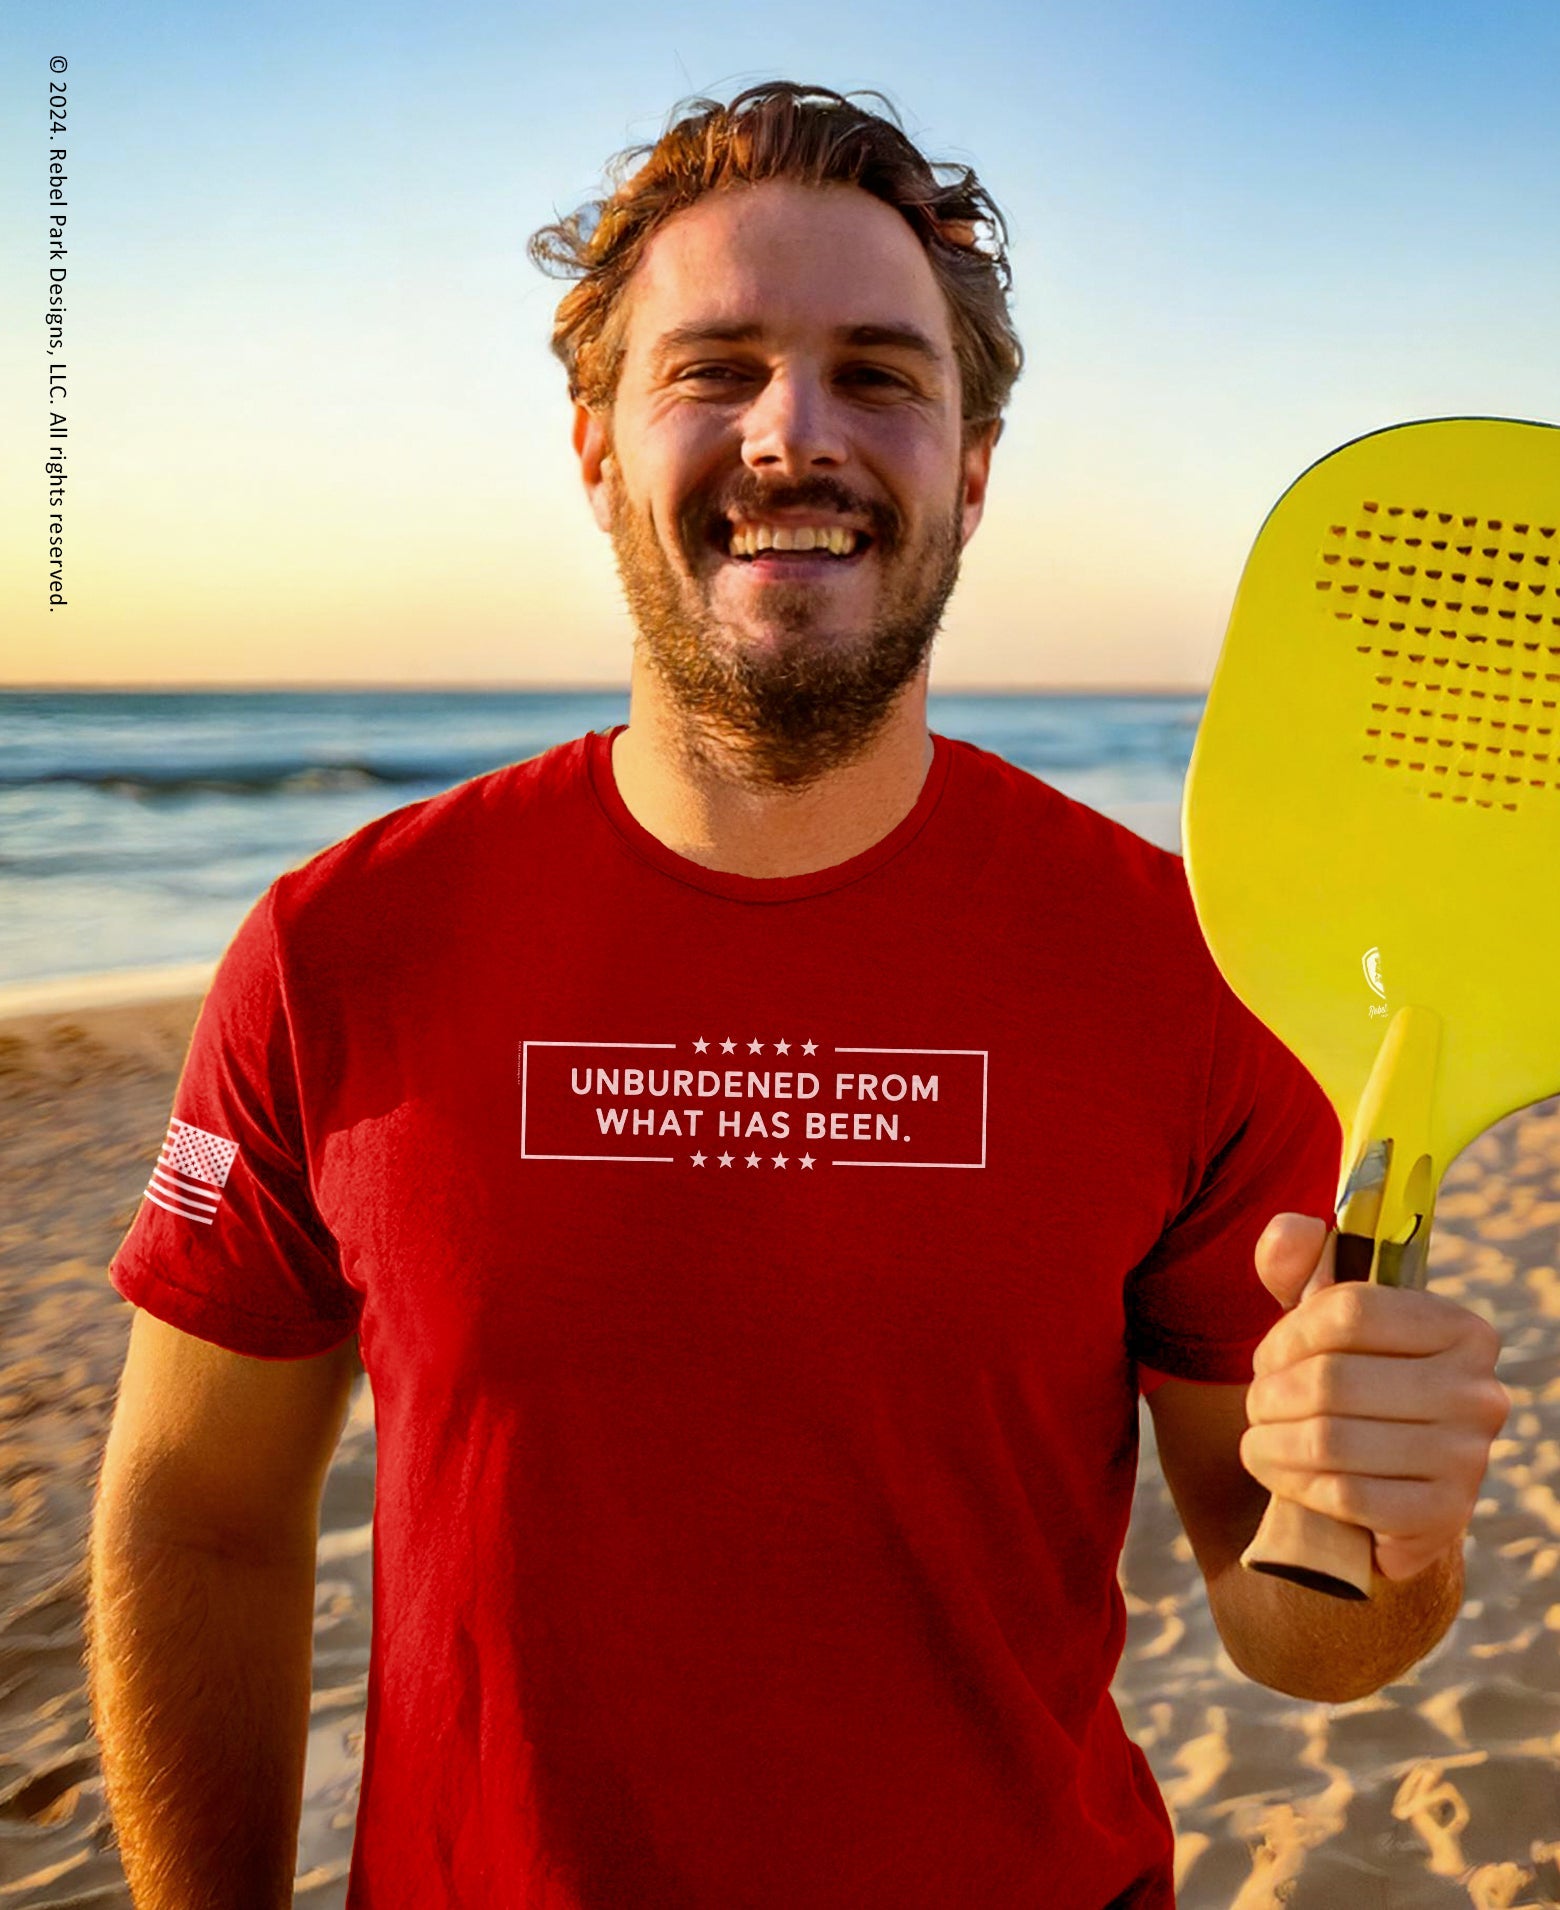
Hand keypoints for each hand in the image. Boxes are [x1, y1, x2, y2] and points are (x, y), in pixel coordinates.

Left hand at [1240, 1214, 1509, 1581]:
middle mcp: (1479, 1390)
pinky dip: (1298, 1487)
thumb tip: (1294, 1228)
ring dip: (1271, 1443)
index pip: (1348, 1311)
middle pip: (1331, 1380)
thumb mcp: (1324, 1321)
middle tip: (1255, 1406)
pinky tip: (1286, 1477)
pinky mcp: (1446, 1516)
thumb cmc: (1352, 1386)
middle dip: (1269, 1395)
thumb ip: (1299, 1265)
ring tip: (1259, 1440)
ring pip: (1331, 1441)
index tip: (1265, 1357)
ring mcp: (1470, 1457)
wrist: (1386, 1493)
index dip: (1287, 1334)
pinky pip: (1346, 1496)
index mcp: (1460, 1327)